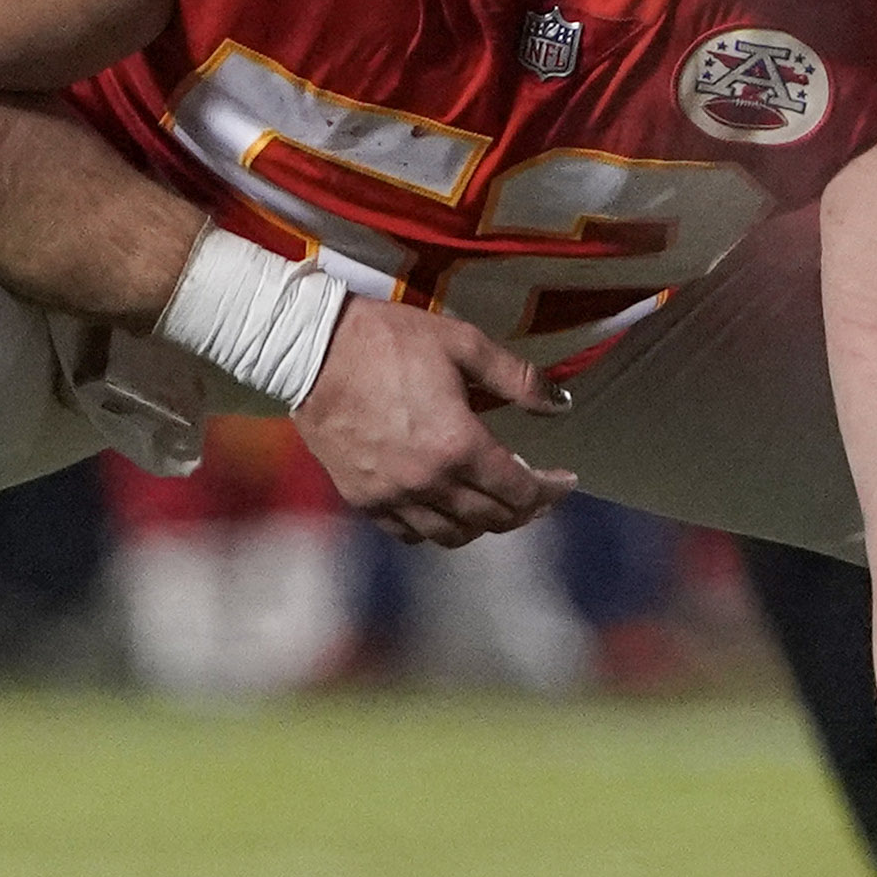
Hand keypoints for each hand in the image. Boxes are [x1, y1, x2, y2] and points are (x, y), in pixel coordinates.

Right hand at [295, 303, 575, 548]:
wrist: (311, 350)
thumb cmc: (387, 341)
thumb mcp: (462, 344)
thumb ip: (518, 378)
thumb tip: (559, 403)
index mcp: (458, 445)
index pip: (520, 490)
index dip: (550, 490)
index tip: (564, 482)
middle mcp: (429, 482)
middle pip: (493, 519)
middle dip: (524, 509)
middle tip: (536, 493)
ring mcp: (394, 496)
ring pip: (454, 535)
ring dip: (483, 524)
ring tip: (494, 504)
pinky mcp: (364, 500)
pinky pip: (411, 533)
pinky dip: (437, 528)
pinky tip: (445, 509)